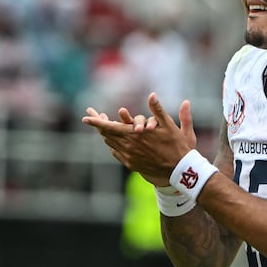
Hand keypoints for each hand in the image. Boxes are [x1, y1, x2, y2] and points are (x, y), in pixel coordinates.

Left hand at [82, 94, 197, 184]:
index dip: (96, 122)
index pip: (109, 127)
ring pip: (112, 144)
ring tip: (103, 127)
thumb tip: (152, 95)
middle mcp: (129, 147)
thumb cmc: (177, 147)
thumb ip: (158, 110)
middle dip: (100, 126)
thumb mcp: (170, 126)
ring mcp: (130, 157)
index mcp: (135, 135)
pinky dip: (113, 145)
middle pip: (107, 135)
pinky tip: (113, 142)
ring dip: (106, 135)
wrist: (180, 171)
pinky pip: (117, 153)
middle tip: (94, 118)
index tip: (86, 117)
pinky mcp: (132, 165)